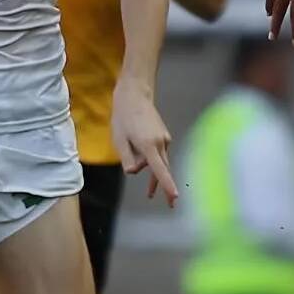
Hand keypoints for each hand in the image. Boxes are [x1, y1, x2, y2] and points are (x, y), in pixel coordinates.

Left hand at [112, 81, 178, 206]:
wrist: (135, 97)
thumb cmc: (124, 118)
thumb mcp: (119, 141)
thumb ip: (127, 160)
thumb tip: (134, 172)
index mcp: (149, 145)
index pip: (159, 170)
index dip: (166, 185)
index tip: (175, 197)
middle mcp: (161, 143)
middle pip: (161, 169)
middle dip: (156, 182)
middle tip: (150, 197)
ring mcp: (165, 139)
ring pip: (158, 160)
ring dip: (146, 163)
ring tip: (129, 144)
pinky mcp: (164, 136)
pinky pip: (158, 153)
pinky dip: (149, 155)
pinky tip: (137, 142)